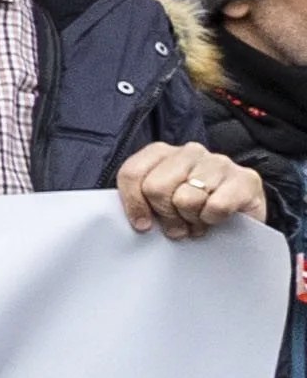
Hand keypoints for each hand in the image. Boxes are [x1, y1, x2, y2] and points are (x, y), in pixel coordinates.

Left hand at [116, 140, 268, 238]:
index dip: (133, 203)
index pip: (131, 173)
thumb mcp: (162, 204)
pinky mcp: (246, 179)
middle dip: (165, 214)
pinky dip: (213, 220)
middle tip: (179, 224)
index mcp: (162, 153)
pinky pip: (215, 207)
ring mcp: (219, 162)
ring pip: (186, 199)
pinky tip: (217, 218)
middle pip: (156, 188)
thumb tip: (138, 220)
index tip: (143, 225)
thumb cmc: (195, 211)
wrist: (244, 220)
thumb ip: (143, 201)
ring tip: (199, 220)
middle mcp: (190, 152)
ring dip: (191, 219)